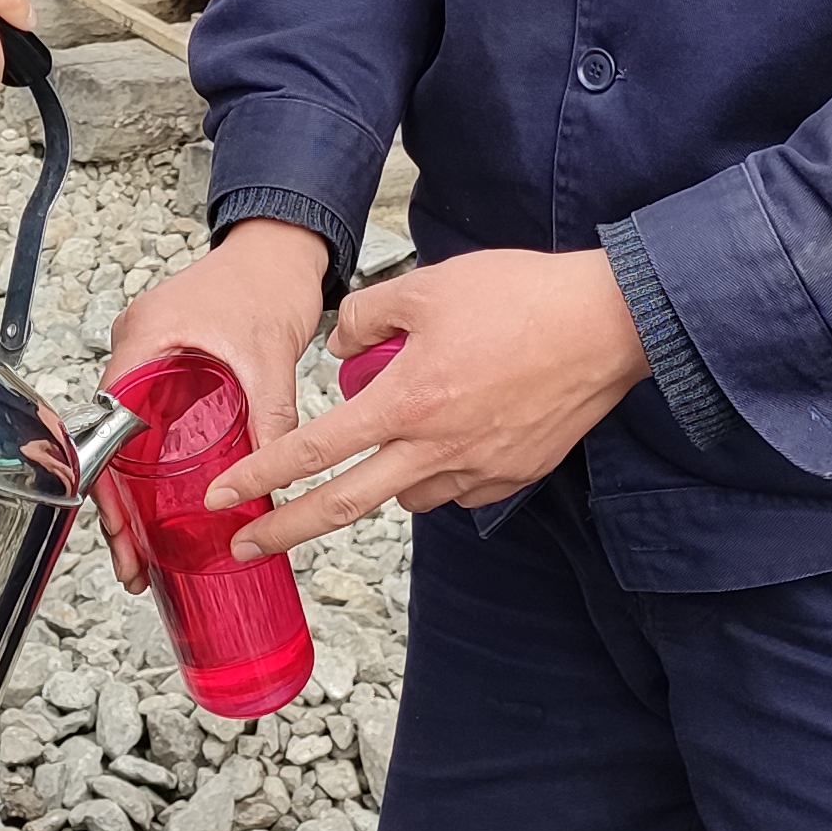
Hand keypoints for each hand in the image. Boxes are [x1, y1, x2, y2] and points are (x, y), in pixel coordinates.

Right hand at [95, 220, 328, 590]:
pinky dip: (149, 462)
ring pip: (124, 435)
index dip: (107, 483)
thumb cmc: (266, 277)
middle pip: (108, 438)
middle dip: (116, 505)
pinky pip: (145, 420)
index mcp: (143, 340)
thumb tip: (273, 476)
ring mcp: (148, 356)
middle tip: (131, 558)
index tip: (120, 528)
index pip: (106, 421)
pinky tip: (161, 502)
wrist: (280, 244)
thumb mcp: (270, 357)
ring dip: (131, 489)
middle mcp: (135, 347)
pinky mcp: (166, 364)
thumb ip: (271, 416)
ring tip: (143, 546)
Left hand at [219, 248, 652, 559]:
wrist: (610, 322)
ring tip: (397, 435)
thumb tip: (340, 347)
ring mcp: (479, 470)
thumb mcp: (427, 285)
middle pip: (344, 506)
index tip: (221, 497)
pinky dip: (439, 471)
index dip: (260, 475)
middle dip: (286, 530)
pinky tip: (452, 434)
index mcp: (407, 401)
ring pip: (406, 495)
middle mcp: (437, 448)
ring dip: (383, 479)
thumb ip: (367, 315)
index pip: (314, 450)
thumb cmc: (521, 296)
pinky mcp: (513, 477)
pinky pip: (456, 489)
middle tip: (246, 546)